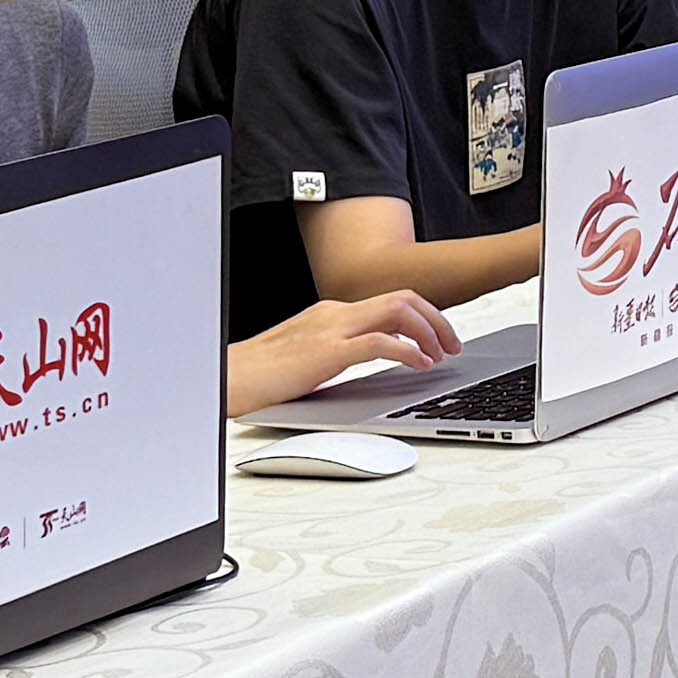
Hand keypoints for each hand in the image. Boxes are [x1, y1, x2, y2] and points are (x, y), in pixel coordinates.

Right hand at [227, 288, 458, 412]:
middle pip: (403, 298)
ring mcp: (331, 329)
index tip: (439, 338)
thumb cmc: (259, 376)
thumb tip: (374, 360)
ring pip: (398, 311)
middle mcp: (335, 313)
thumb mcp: (308, 357)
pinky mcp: (327, 353)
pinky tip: (419, 365)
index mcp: (331, 313)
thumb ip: (339, 351)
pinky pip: (380, 343)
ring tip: (440, 354)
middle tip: (452, 344)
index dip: (423, 316)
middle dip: (436, 319)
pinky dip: (407, 350)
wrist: (226, 379)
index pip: (390, 301)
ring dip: (428, 330)